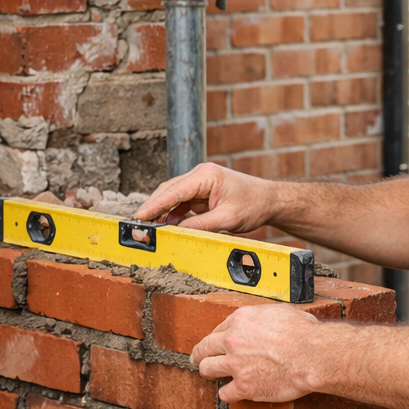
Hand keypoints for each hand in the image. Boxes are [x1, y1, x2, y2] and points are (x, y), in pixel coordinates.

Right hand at [133, 162, 275, 232]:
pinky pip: (182, 202)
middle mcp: (200, 175)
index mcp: (206, 176)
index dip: (154, 204)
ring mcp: (200, 182)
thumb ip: (199, 225)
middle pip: (169, 191)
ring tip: (150, 229)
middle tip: (138, 225)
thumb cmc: (254, 205)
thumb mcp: (227, 220)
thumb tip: (175, 233)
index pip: (174, 190)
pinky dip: (173, 214)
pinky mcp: (202, 192)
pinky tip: (167, 226)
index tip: (139, 216)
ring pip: (173, 197)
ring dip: (162, 212)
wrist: (270, 200)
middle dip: (153, 208)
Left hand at [192, 305, 318, 402]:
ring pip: (207, 369)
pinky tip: (232, 392)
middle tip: (198, 358)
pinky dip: (228, 393)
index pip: (219, 328)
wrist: (312, 354)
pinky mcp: (243, 386)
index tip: (218, 342)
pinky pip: (224, 393)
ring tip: (211, 375)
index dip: (218, 337)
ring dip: (209, 372)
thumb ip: (262, 318)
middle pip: (204, 348)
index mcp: (241, 319)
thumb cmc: (303, 332)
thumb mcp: (279, 312)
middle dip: (200, 353)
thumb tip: (263, 322)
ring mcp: (235, 364)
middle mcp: (233, 340)